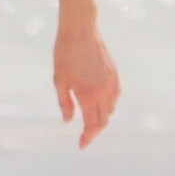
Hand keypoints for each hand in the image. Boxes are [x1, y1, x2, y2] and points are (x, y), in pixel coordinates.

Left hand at [55, 19, 119, 148]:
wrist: (80, 29)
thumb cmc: (64, 54)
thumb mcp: (59, 80)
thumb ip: (65, 103)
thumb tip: (69, 121)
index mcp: (88, 95)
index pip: (92, 125)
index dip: (87, 138)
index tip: (81, 146)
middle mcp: (104, 91)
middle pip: (103, 120)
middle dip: (94, 131)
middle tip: (84, 138)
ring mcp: (111, 82)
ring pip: (111, 109)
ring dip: (103, 119)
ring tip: (91, 123)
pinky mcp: (114, 74)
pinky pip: (116, 97)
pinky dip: (110, 106)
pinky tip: (102, 106)